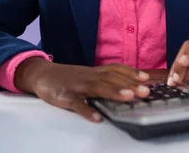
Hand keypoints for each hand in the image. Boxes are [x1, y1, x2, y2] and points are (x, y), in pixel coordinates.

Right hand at [14, 58, 150, 121]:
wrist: (42, 74)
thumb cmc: (67, 77)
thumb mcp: (86, 75)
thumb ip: (103, 79)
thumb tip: (126, 86)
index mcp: (94, 72)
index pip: (115, 69)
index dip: (131, 72)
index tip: (146, 77)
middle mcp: (88, 77)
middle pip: (110, 78)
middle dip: (129, 83)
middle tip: (145, 91)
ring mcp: (77, 86)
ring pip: (97, 88)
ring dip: (114, 92)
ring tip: (129, 97)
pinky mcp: (65, 97)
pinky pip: (77, 104)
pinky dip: (87, 111)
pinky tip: (97, 118)